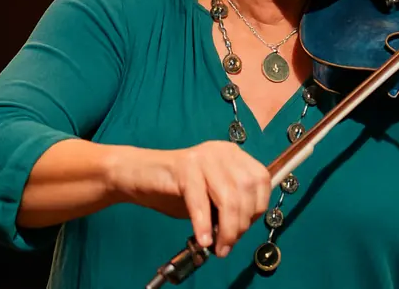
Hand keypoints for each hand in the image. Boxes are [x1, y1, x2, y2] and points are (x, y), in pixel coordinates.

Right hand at [106, 140, 270, 257]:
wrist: (138, 174)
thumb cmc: (176, 189)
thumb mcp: (211, 197)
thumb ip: (229, 207)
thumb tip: (241, 230)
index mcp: (234, 155)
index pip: (261, 180)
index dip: (257, 208)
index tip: (244, 230)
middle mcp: (222, 151)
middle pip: (246, 189)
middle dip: (241, 223)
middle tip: (228, 244)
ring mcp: (203, 157)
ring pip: (228, 196)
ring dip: (227, 228)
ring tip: (218, 247)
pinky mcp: (183, 166)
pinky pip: (199, 200)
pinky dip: (204, 223)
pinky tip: (204, 239)